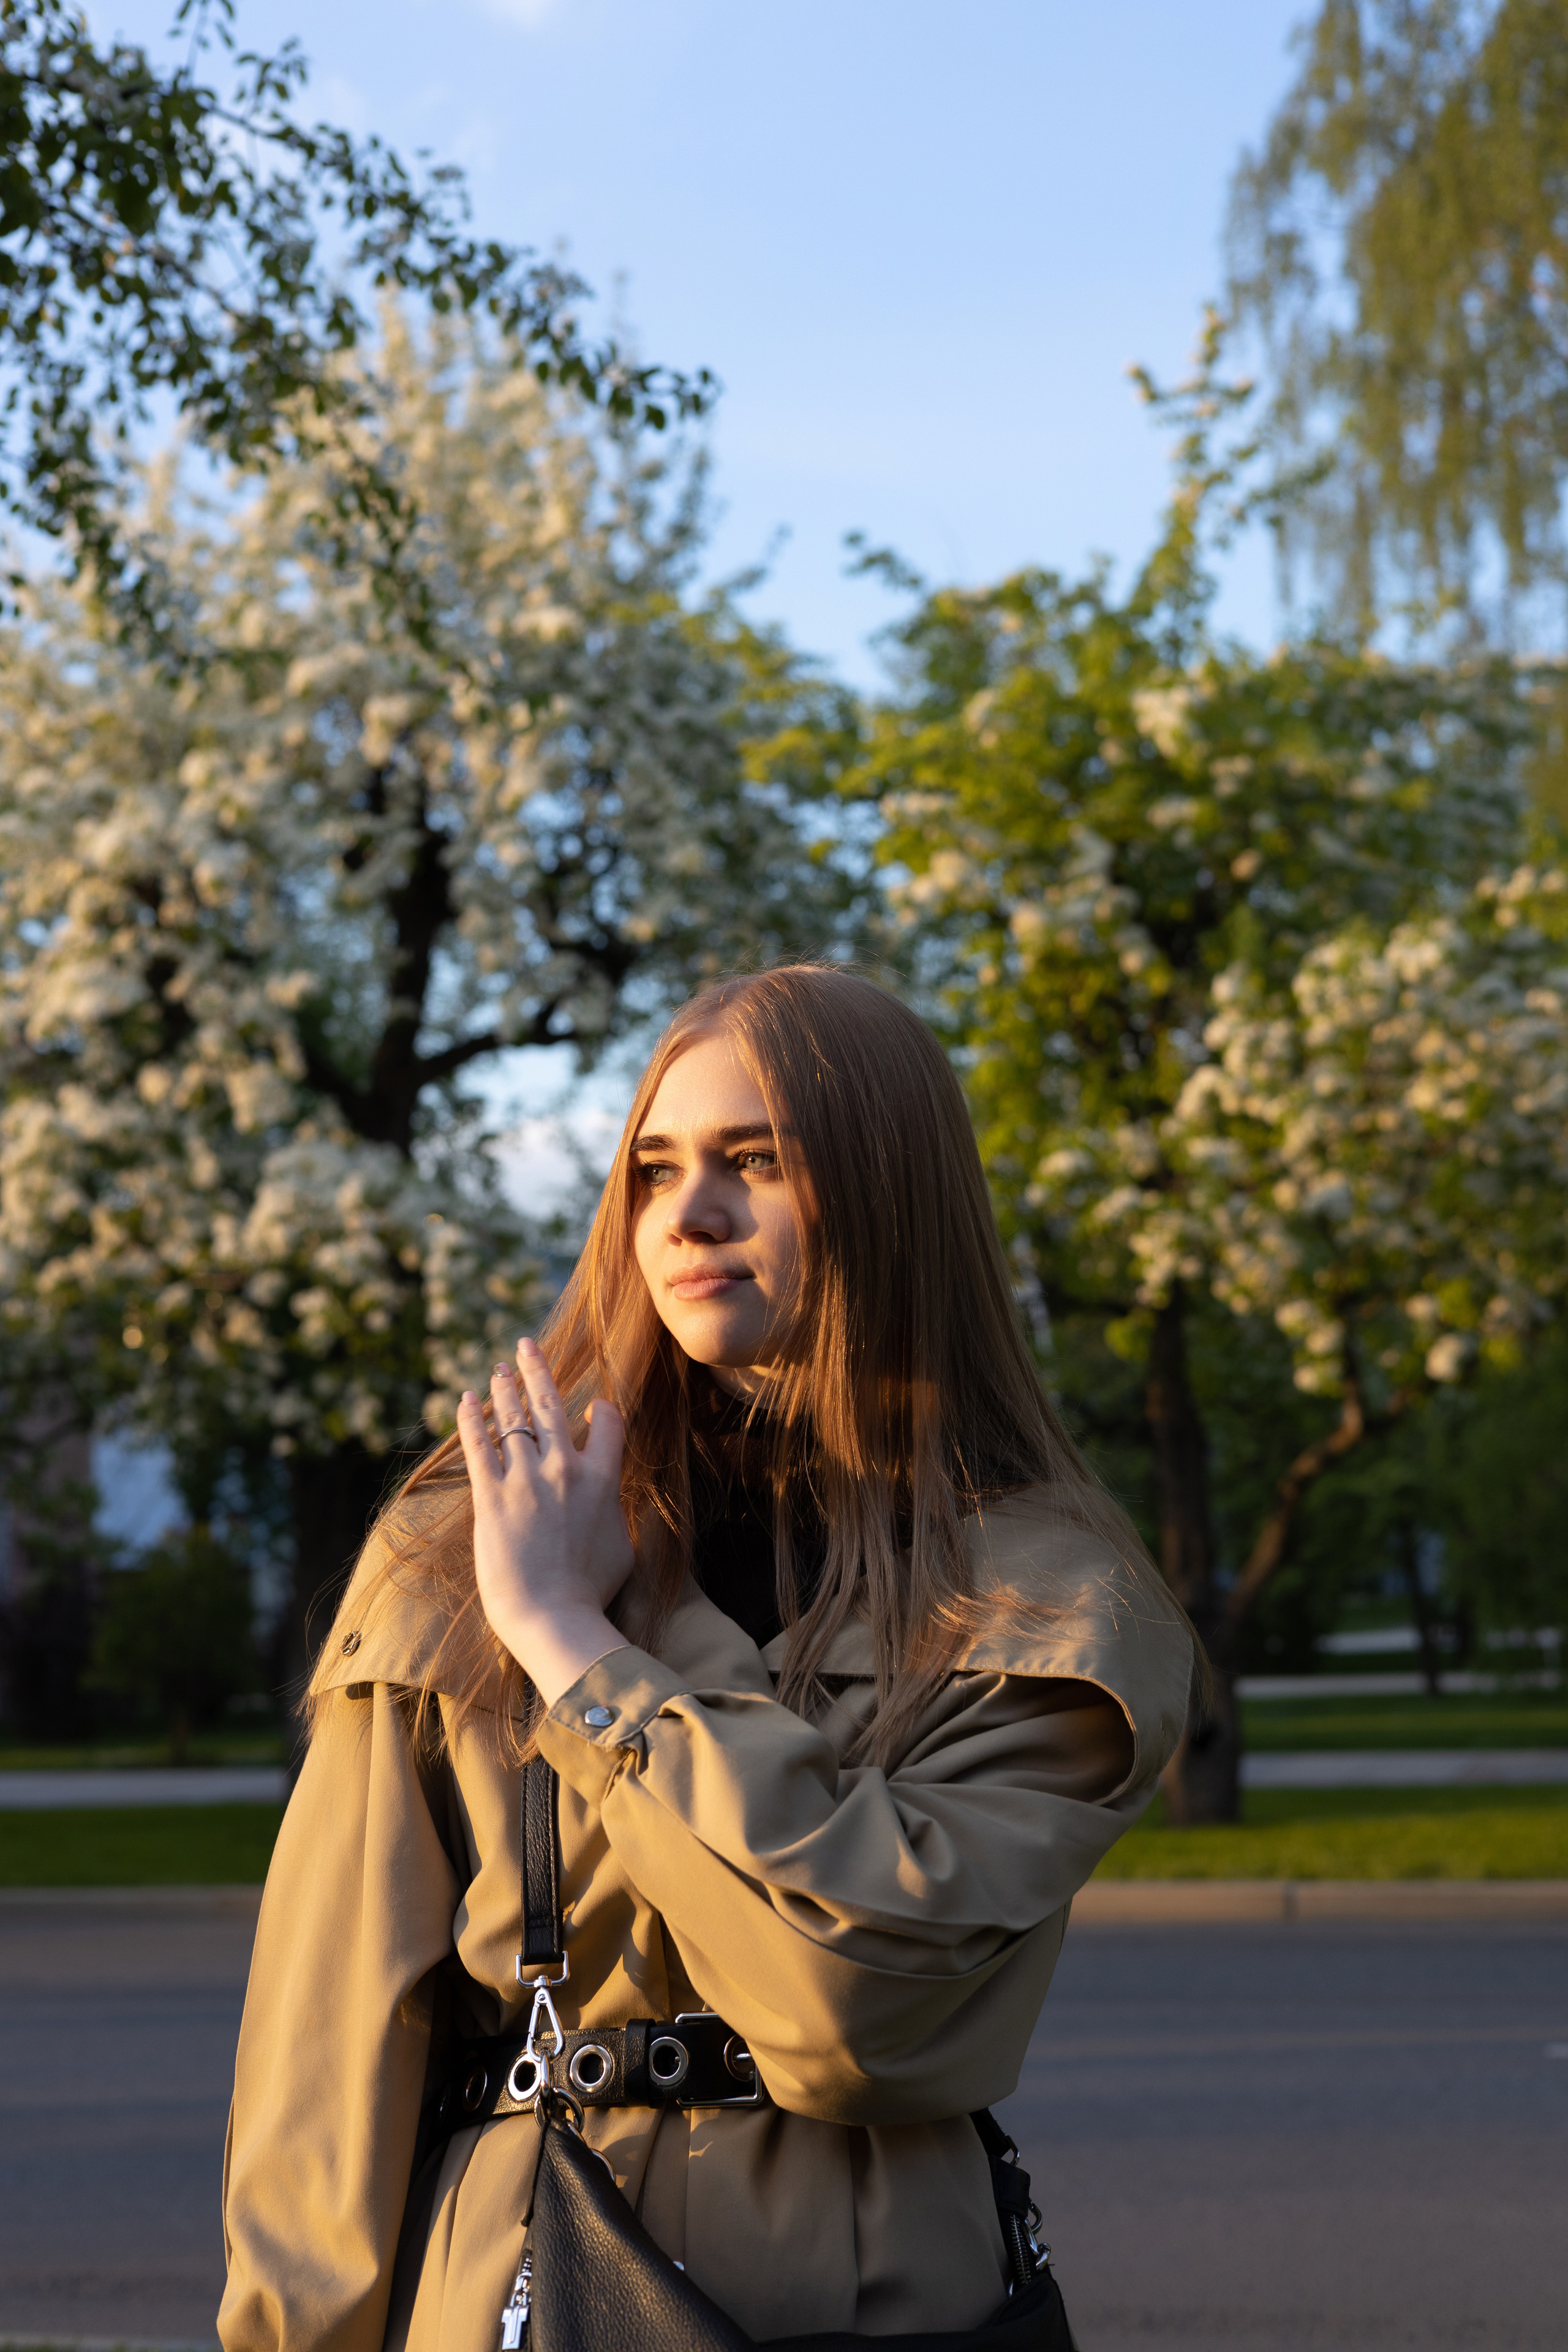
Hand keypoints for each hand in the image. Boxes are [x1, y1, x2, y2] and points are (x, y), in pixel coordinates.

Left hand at [456, 1338, 632, 1707]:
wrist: (554, 1617)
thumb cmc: (593, 1593)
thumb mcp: (623, 1546)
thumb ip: (615, 1512)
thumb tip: (612, 1502)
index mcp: (603, 1480)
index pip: (607, 1423)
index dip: (600, 1410)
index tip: (590, 1406)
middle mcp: (565, 1469)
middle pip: (550, 1407)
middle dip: (537, 1371)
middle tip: (525, 1346)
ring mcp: (526, 1480)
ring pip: (513, 1420)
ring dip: (503, 1390)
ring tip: (497, 1369)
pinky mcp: (491, 1498)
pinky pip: (478, 1447)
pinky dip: (470, 1421)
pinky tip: (464, 1400)